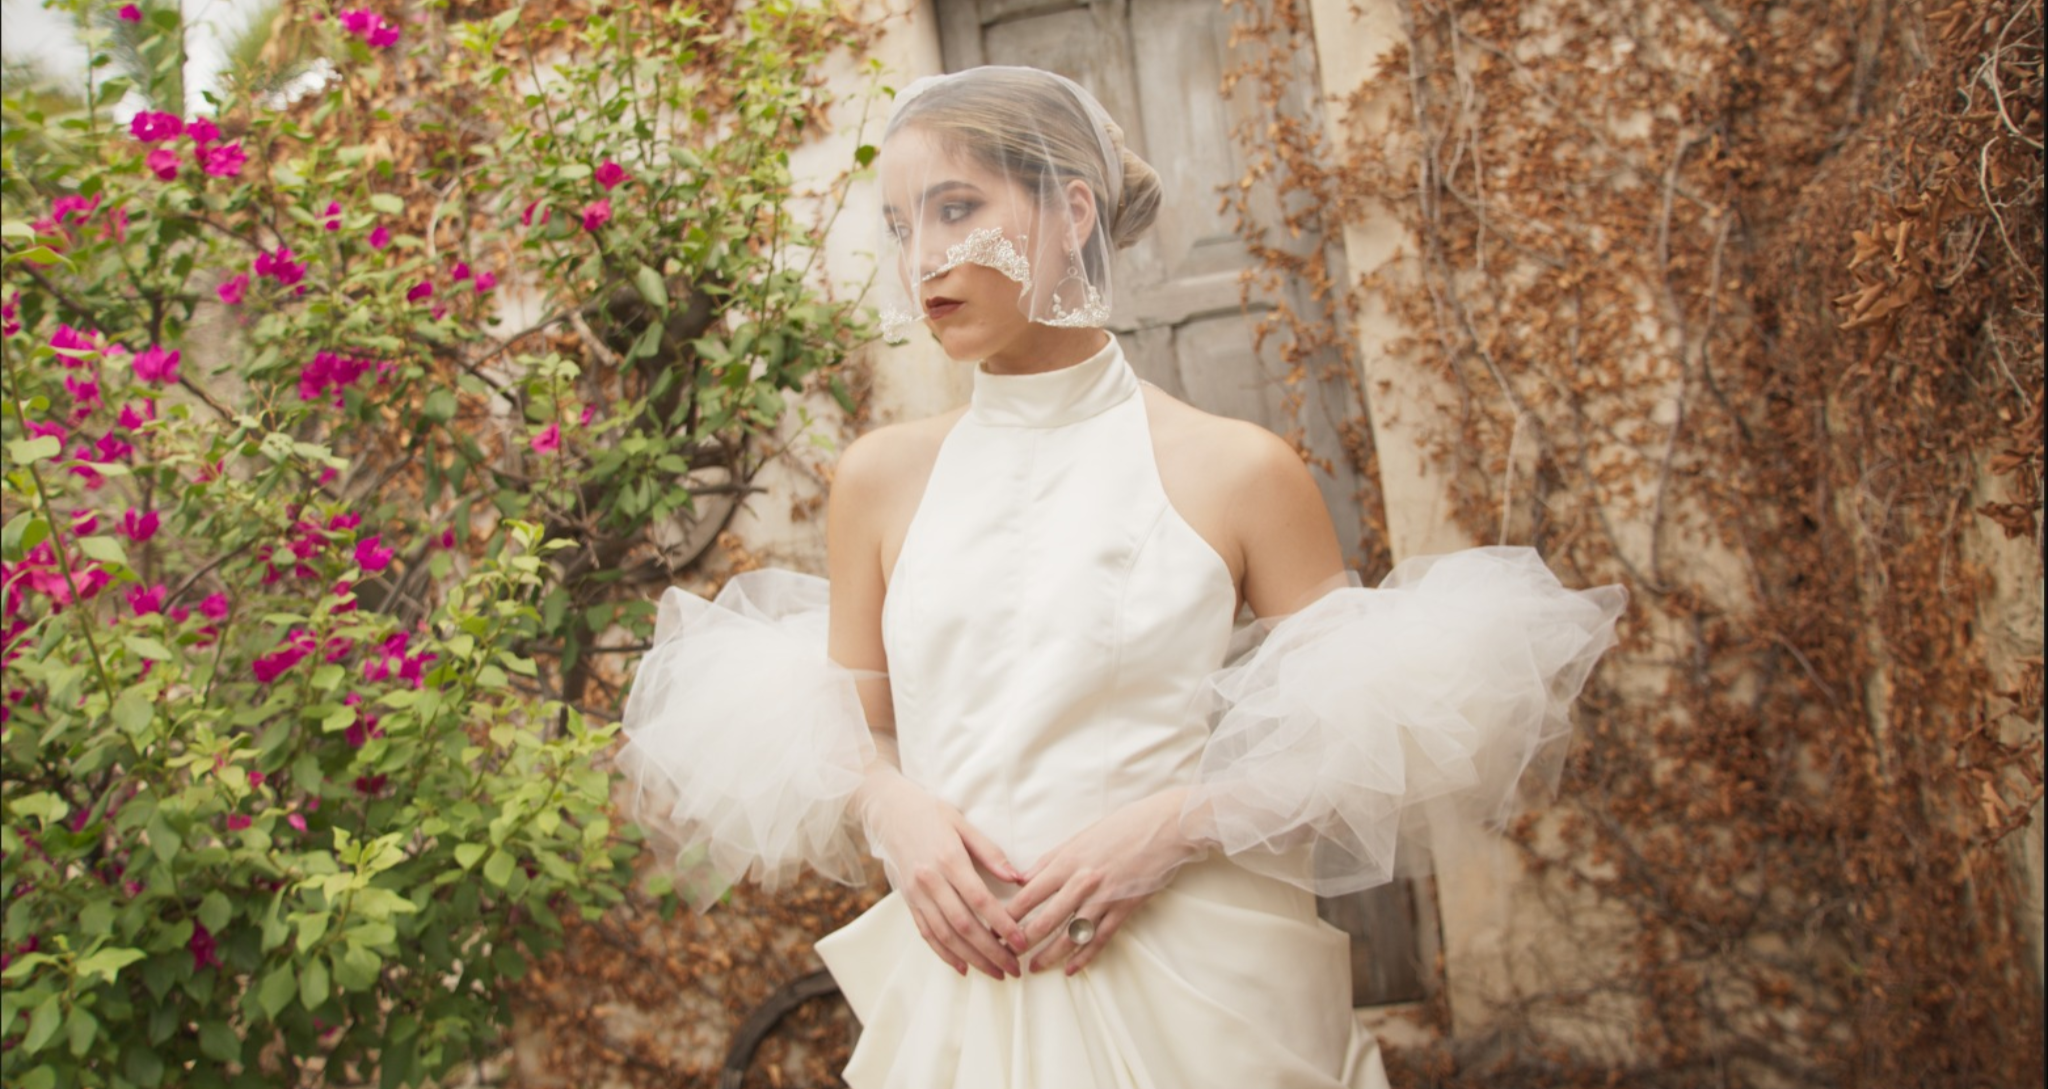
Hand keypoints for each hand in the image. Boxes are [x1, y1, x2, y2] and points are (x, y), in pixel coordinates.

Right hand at [854, 762, 1030, 979]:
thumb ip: (990, 852)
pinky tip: (962, 966)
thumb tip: (1017, 878)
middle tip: (1013, 968)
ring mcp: (916, 893)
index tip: (1022, 942)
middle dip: (991, 951)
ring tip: (994, 973)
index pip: (980, 900)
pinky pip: (926, 933)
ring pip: (945, 935)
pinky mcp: (907, 900)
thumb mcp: (962, 823)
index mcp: (949, 859)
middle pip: (964, 925)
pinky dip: (944, 953)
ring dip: (971, 958)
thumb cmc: (929, 812)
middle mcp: (930, 880)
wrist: (887, 809)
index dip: (1003, 925)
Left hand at [1006, 788, 1209, 974]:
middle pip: (1045, 919)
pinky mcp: (1124, 908)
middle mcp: (1082, 881)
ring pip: (1070, 934)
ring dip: (1049, 954)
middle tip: (1006, 955)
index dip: (1009, 915)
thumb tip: (1023, 878)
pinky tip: (1072, 968)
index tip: (993, 928)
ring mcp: (1104, 897)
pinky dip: (1085, 956)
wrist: (1165, 827)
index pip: (1029, 894)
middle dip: (1022, 941)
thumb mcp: (1081, 837)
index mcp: (1067, 861)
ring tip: (1033, 968)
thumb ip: (1050, 860)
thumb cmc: (1123, 827)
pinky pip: (1100, 938)